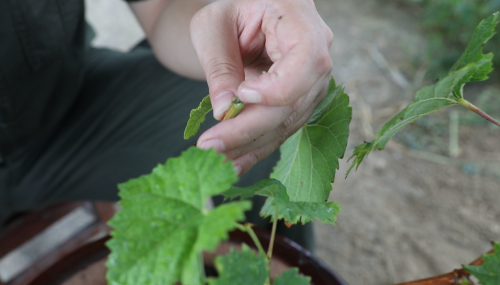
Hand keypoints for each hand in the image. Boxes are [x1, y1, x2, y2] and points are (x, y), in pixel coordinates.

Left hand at [191, 0, 332, 174]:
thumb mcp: (212, 27)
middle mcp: (315, 51)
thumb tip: (225, 111)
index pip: (307, 59)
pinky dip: (255, 147)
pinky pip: (280, 128)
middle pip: (294, 101)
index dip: (279, 87)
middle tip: (211, 147)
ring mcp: (310, 80)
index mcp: (299, 18)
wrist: (243, 16)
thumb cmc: (229, 11)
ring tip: (215, 160)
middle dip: (250, 128)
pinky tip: (233, 164)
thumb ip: (220, 66)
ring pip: (287, 122)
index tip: (242, 97)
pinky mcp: (298, 100)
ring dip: (250, 145)